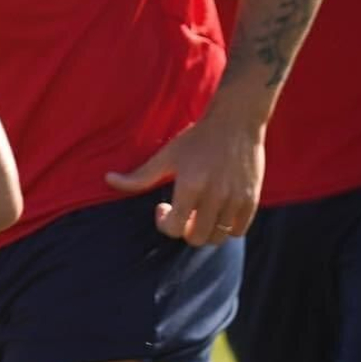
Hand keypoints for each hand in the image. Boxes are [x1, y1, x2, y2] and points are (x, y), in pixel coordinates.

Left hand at [105, 108, 264, 245]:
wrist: (235, 122)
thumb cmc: (196, 139)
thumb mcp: (166, 155)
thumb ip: (139, 176)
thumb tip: (108, 179)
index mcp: (190, 186)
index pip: (173, 228)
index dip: (164, 223)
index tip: (163, 206)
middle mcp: (215, 196)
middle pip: (197, 238)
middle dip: (184, 231)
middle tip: (182, 214)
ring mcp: (236, 199)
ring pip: (218, 237)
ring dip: (204, 231)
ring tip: (199, 214)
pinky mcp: (252, 199)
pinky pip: (239, 230)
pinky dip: (226, 228)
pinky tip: (217, 211)